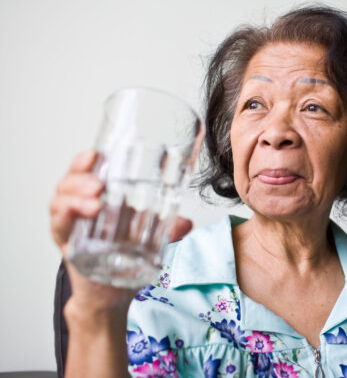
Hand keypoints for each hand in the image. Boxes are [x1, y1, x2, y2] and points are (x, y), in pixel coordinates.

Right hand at [49, 150, 192, 314]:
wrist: (112, 292)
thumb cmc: (125, 257)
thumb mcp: (150, 238)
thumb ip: (169, 229)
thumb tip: (186, 223)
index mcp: (98, 198)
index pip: (87, 171)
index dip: (86, 160)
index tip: (97, 154)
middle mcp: (80, 207)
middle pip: (69, 182)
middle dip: (81, 178)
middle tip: (99, 184)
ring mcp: (73, 226)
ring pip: (60, 202)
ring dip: (75, 198)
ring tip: (94, 203)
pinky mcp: (67, 246)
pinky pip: (59, 228)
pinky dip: (64, 218)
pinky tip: (72, 214)